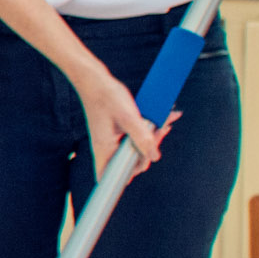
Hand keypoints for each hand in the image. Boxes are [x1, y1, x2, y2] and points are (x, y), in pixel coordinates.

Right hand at [79, 62, 170, 176]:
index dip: (127, 176)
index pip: (110, 177)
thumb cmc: (106, 97)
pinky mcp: (116, 132)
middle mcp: (106, 148)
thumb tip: (154, 156)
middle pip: (130, 163)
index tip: (144, 161)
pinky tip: (159, 120)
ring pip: (134, 149)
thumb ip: (142, 138)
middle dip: (149, 150)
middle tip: (160, 132)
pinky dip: (146, 131)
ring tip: (164, 123)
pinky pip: (134, 138)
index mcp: (104, 149)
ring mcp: (111, 140)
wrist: (94, 80)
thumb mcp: (129, 118)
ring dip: (151, 139)